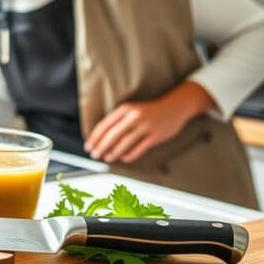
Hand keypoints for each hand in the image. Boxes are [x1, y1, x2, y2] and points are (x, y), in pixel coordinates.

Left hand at [83, 81, 215, 163]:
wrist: (175, 105)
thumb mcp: (132, 109)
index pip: (105, 125)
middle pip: (112, 135)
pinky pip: (139, 148)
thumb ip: (118, 120)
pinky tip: (123, 158)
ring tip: (107, 158)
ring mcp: (146, 126)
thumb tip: (101, 137)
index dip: (94, 137)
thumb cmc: (150, 109)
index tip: (88, 146)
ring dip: (113, 152)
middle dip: (101, 147)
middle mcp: (134, 116)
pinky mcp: (156, 136)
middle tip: (95, 155)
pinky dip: (130, 155)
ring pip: (125, 143)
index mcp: (125, 109)